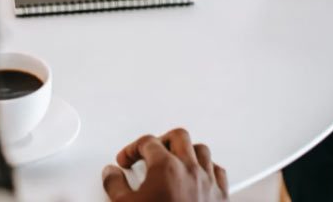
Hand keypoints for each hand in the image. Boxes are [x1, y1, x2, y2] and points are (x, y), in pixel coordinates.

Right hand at [102, 128, 227, 200]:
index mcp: (166, 167)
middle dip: (161, 141)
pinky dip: (207, 168)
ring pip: (201, 150)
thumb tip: (111, 175)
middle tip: (150, 152)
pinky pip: (218, 171)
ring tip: (174, 160)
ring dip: (186, 152)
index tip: (127, 159)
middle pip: (178, 137)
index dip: (132, 148)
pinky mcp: (221, 197)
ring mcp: (208, 182)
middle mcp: (190, 169)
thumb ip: (115, 186)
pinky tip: (198, 176)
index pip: (147, 142)